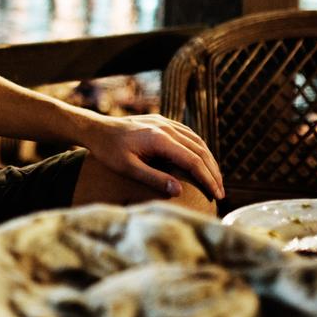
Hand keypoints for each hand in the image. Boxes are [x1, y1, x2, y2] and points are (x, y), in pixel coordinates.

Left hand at [83, 114, 224, 199]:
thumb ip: (153, 179)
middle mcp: (166, 127)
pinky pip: (188, 134)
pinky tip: (202, 161)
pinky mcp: (163, 121)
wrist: (96, 129)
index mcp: (159, 139)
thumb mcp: (127, 168)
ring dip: (209, 160)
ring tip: (215, 180)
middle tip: (220, 192)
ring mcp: (166, 122)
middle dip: (213, 172)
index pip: (192, 160)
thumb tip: (179, 191)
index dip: (207, 179)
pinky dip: (199, 149)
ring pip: (197, 141)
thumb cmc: (108, 151)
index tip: (216, 195)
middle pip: (200, 150)